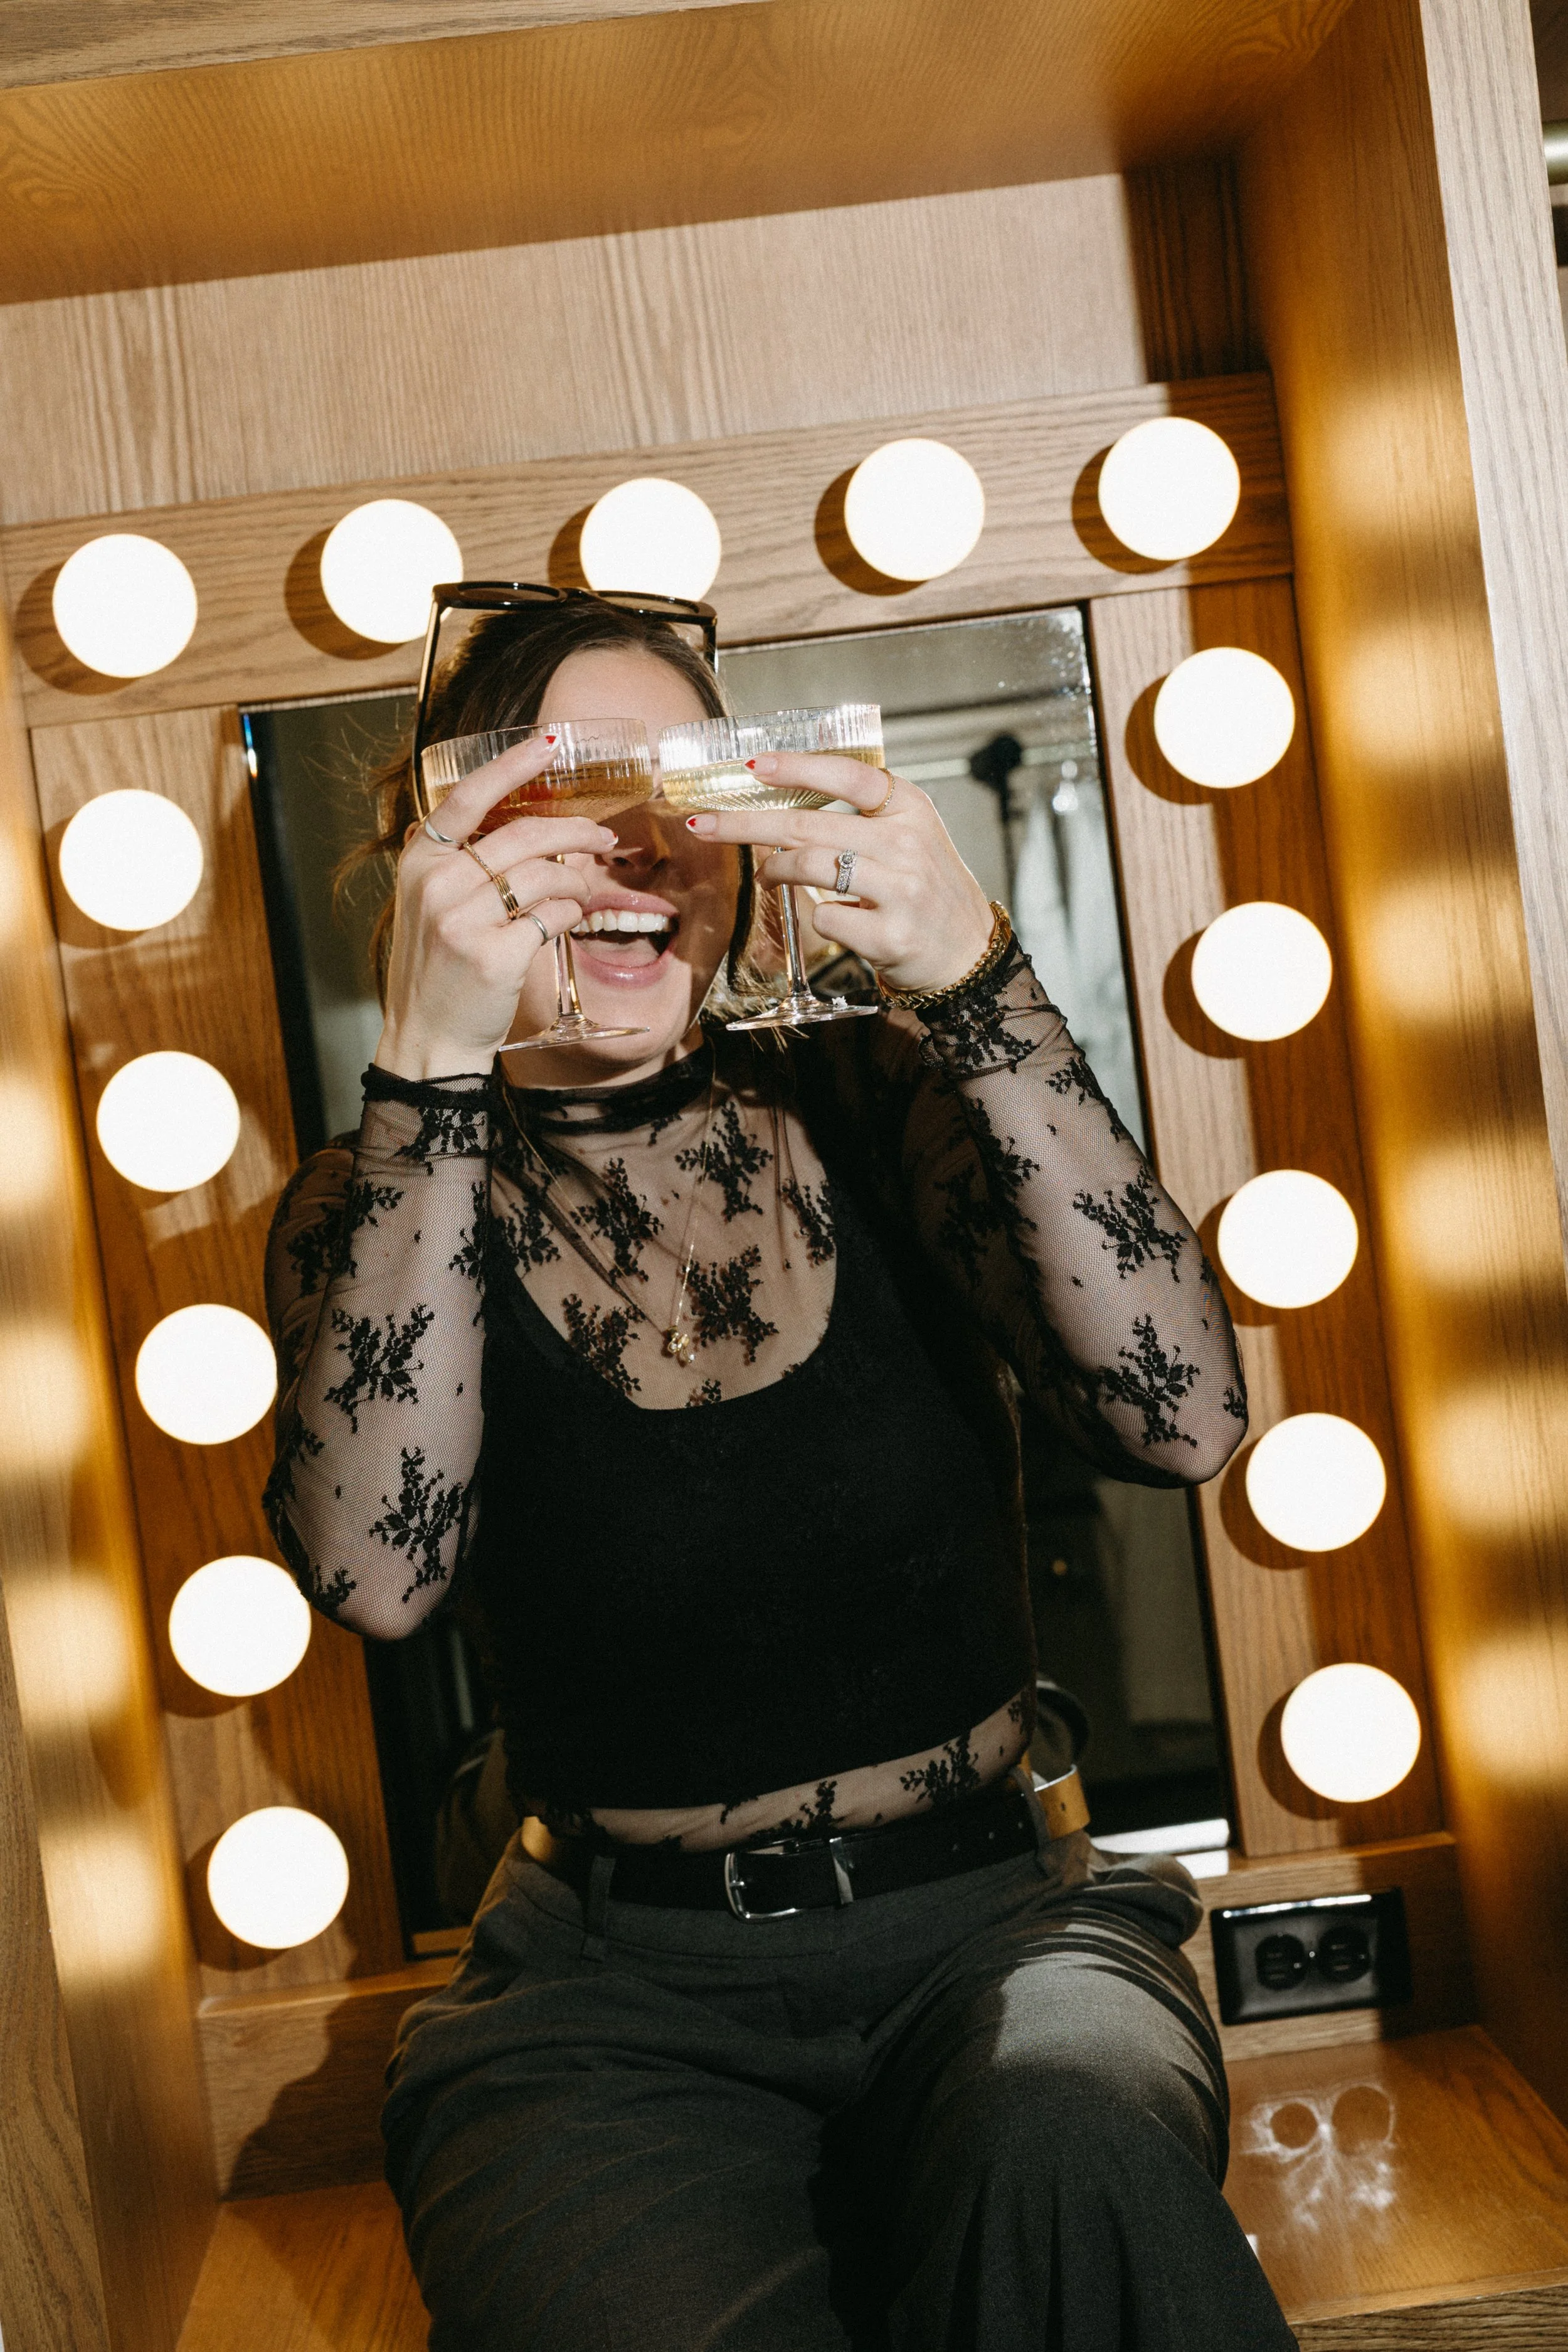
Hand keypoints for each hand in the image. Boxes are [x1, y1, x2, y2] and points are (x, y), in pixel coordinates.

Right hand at [375, 736, 617, 1079]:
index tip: (549, 743)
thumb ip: (459, 863)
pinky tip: (570, 918)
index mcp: (419, 862)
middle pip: (524, 835)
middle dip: (576, 831)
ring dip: (577, 879)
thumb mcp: (430, 904)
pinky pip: (554, 915)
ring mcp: (463, 920)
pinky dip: (572, 912)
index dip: (512, 766)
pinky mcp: (494, 954)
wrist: (429, 1038)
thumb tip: (524, 826)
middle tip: (604, 837)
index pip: (467, 797)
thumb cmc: (438, 970)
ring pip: (545, 874)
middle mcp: (437, 884)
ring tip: (585, 888)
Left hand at [684, 755, 993, 993]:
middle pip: (808, 823)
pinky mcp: (891, 935)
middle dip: (745, 823)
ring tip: (764, 876)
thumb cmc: (925, 891)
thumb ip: (860, 815)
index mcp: (910, 808)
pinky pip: (825, 917)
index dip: (797, 767)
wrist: (968, 954)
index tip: (753, 764)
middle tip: (705, 824)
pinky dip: (813, 918)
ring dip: (773, 870)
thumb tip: (783, 800)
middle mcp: (907, 843)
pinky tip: (829, 918)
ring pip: (809, 866)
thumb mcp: (908, 836)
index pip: (848, 774)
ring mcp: (901, 889)